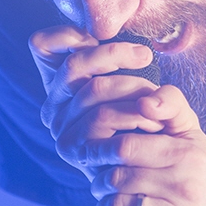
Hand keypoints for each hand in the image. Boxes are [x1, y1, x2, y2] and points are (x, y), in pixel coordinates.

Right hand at [29, 24, 160, 178]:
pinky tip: (152, 118)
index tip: (101, 35)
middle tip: (145, 56)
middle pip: (74, 65)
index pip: (43, 45)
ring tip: (155, 93)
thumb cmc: (153, 119)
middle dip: (113, 54)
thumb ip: (128, 58)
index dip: (67, 34)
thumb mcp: (143, 83)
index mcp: (62, 81)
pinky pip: (102, 118)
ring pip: (92, 89)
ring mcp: (62, 128)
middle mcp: (55, 104)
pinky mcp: (76, 150)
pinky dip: (132, 112)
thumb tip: (124, 38)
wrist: (162, 171)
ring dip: (130, 85)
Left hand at [85, 85, 205, 205]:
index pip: (125, 147)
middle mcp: (191, 188)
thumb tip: (146, 102)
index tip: (93, 154)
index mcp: (189, 155)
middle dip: (101, 180)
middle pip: (117, 179)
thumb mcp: (186, 129)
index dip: (100, 149)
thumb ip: (168, 102)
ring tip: (111, 204)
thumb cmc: (191, 169)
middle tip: (104, 182)